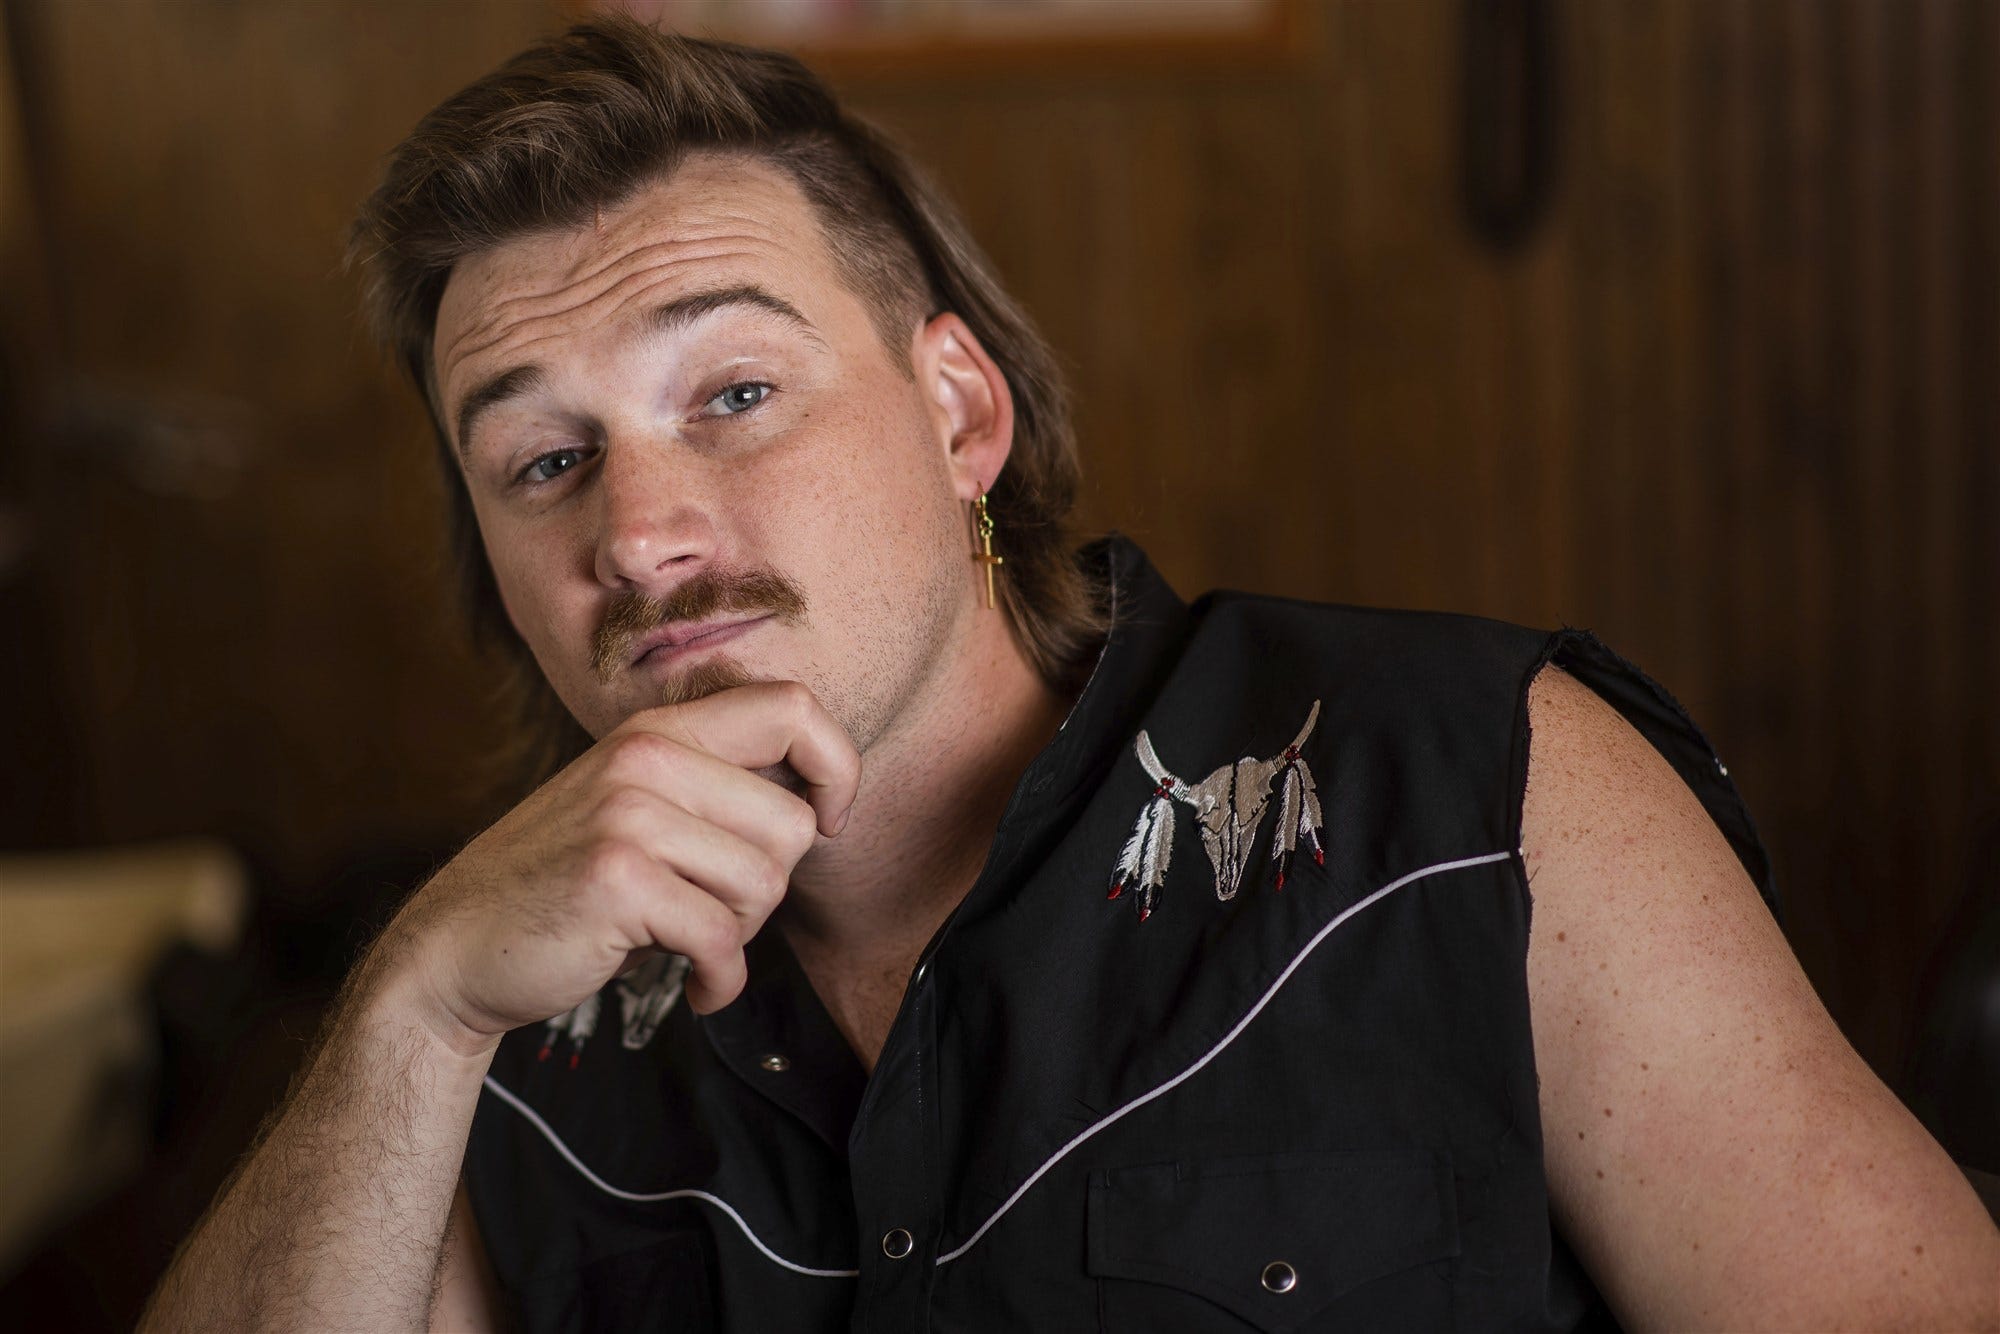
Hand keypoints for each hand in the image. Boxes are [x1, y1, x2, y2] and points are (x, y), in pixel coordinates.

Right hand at [379, 680, 860, 1053]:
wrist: (454, 947)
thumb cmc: (566, 887)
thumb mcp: (634, 806)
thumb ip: (712, 790)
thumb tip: (821, 806)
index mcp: (659, 730)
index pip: (793, 707)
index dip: (837, 767)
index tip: (828, 822)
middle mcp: (646, 756)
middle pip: (793, 825)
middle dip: (768, 890)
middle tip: (716, 914)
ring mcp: (628, 813)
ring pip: (763, 885)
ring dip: (738, 936)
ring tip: (690, 942)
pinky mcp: (617, 878)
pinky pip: (722, 939)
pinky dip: (719, 980)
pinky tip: (694, 987)